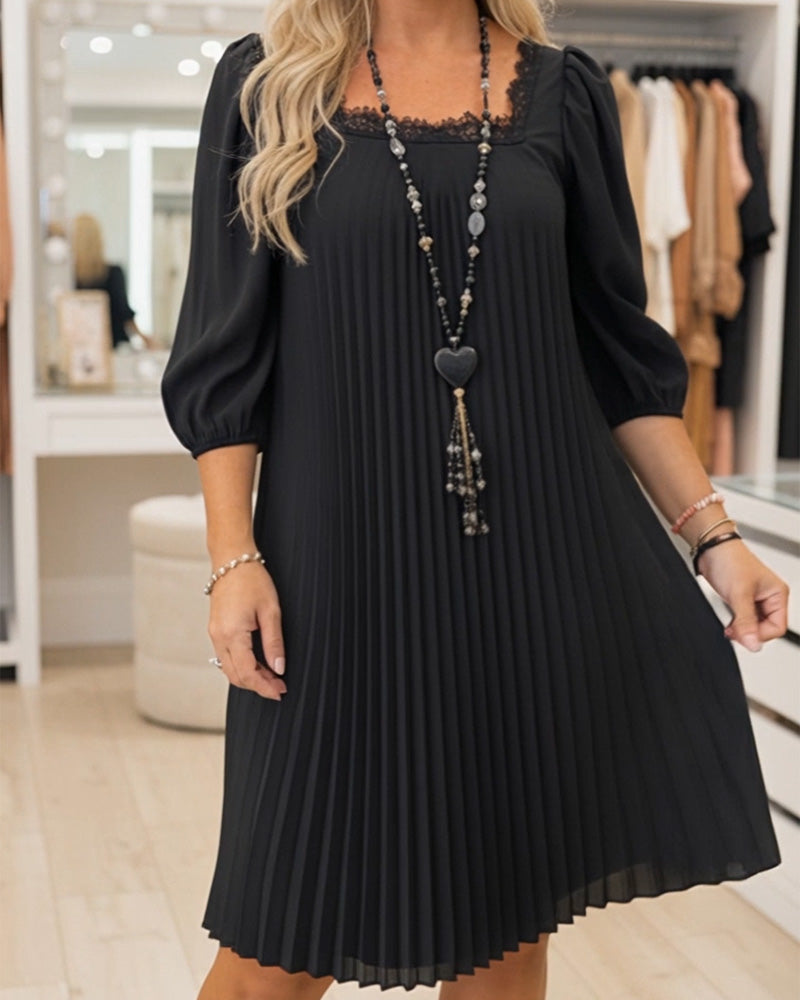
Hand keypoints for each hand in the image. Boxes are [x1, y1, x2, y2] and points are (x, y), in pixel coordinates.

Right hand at [208, 561, 287, 699]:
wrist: (232, 561)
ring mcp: (214, 634)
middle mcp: (219, 637)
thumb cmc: (252, 580)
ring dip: (249, 677)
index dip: (264, 687)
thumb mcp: (271, 611)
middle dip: (257, 685)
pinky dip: (241, 665)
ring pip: (229, 669)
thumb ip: (274, 643)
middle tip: (279, 687)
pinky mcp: (215, 630)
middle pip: (235, 676)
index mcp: (232, 634)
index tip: (280, 692)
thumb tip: (279, 668)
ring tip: (272, 676)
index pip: (247, 673)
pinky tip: (258, 663)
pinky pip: (226, 657)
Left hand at [697, 538, 789, 651]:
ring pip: (753, 626)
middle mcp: (769, 598)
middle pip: (765, 629)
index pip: (777, 627)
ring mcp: (755, 600)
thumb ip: (746, 621)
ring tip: (729, 626)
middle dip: (749, 632)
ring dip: (741, 629)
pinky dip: (735, 624)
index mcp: (777, 594)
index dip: (760, 635)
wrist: (710, 548)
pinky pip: (743, 620)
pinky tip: (727, 622)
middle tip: (733, 631)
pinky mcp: (741, 600)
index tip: (744, 635)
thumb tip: (753, 644)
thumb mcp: (739, 594)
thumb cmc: (730, 561)